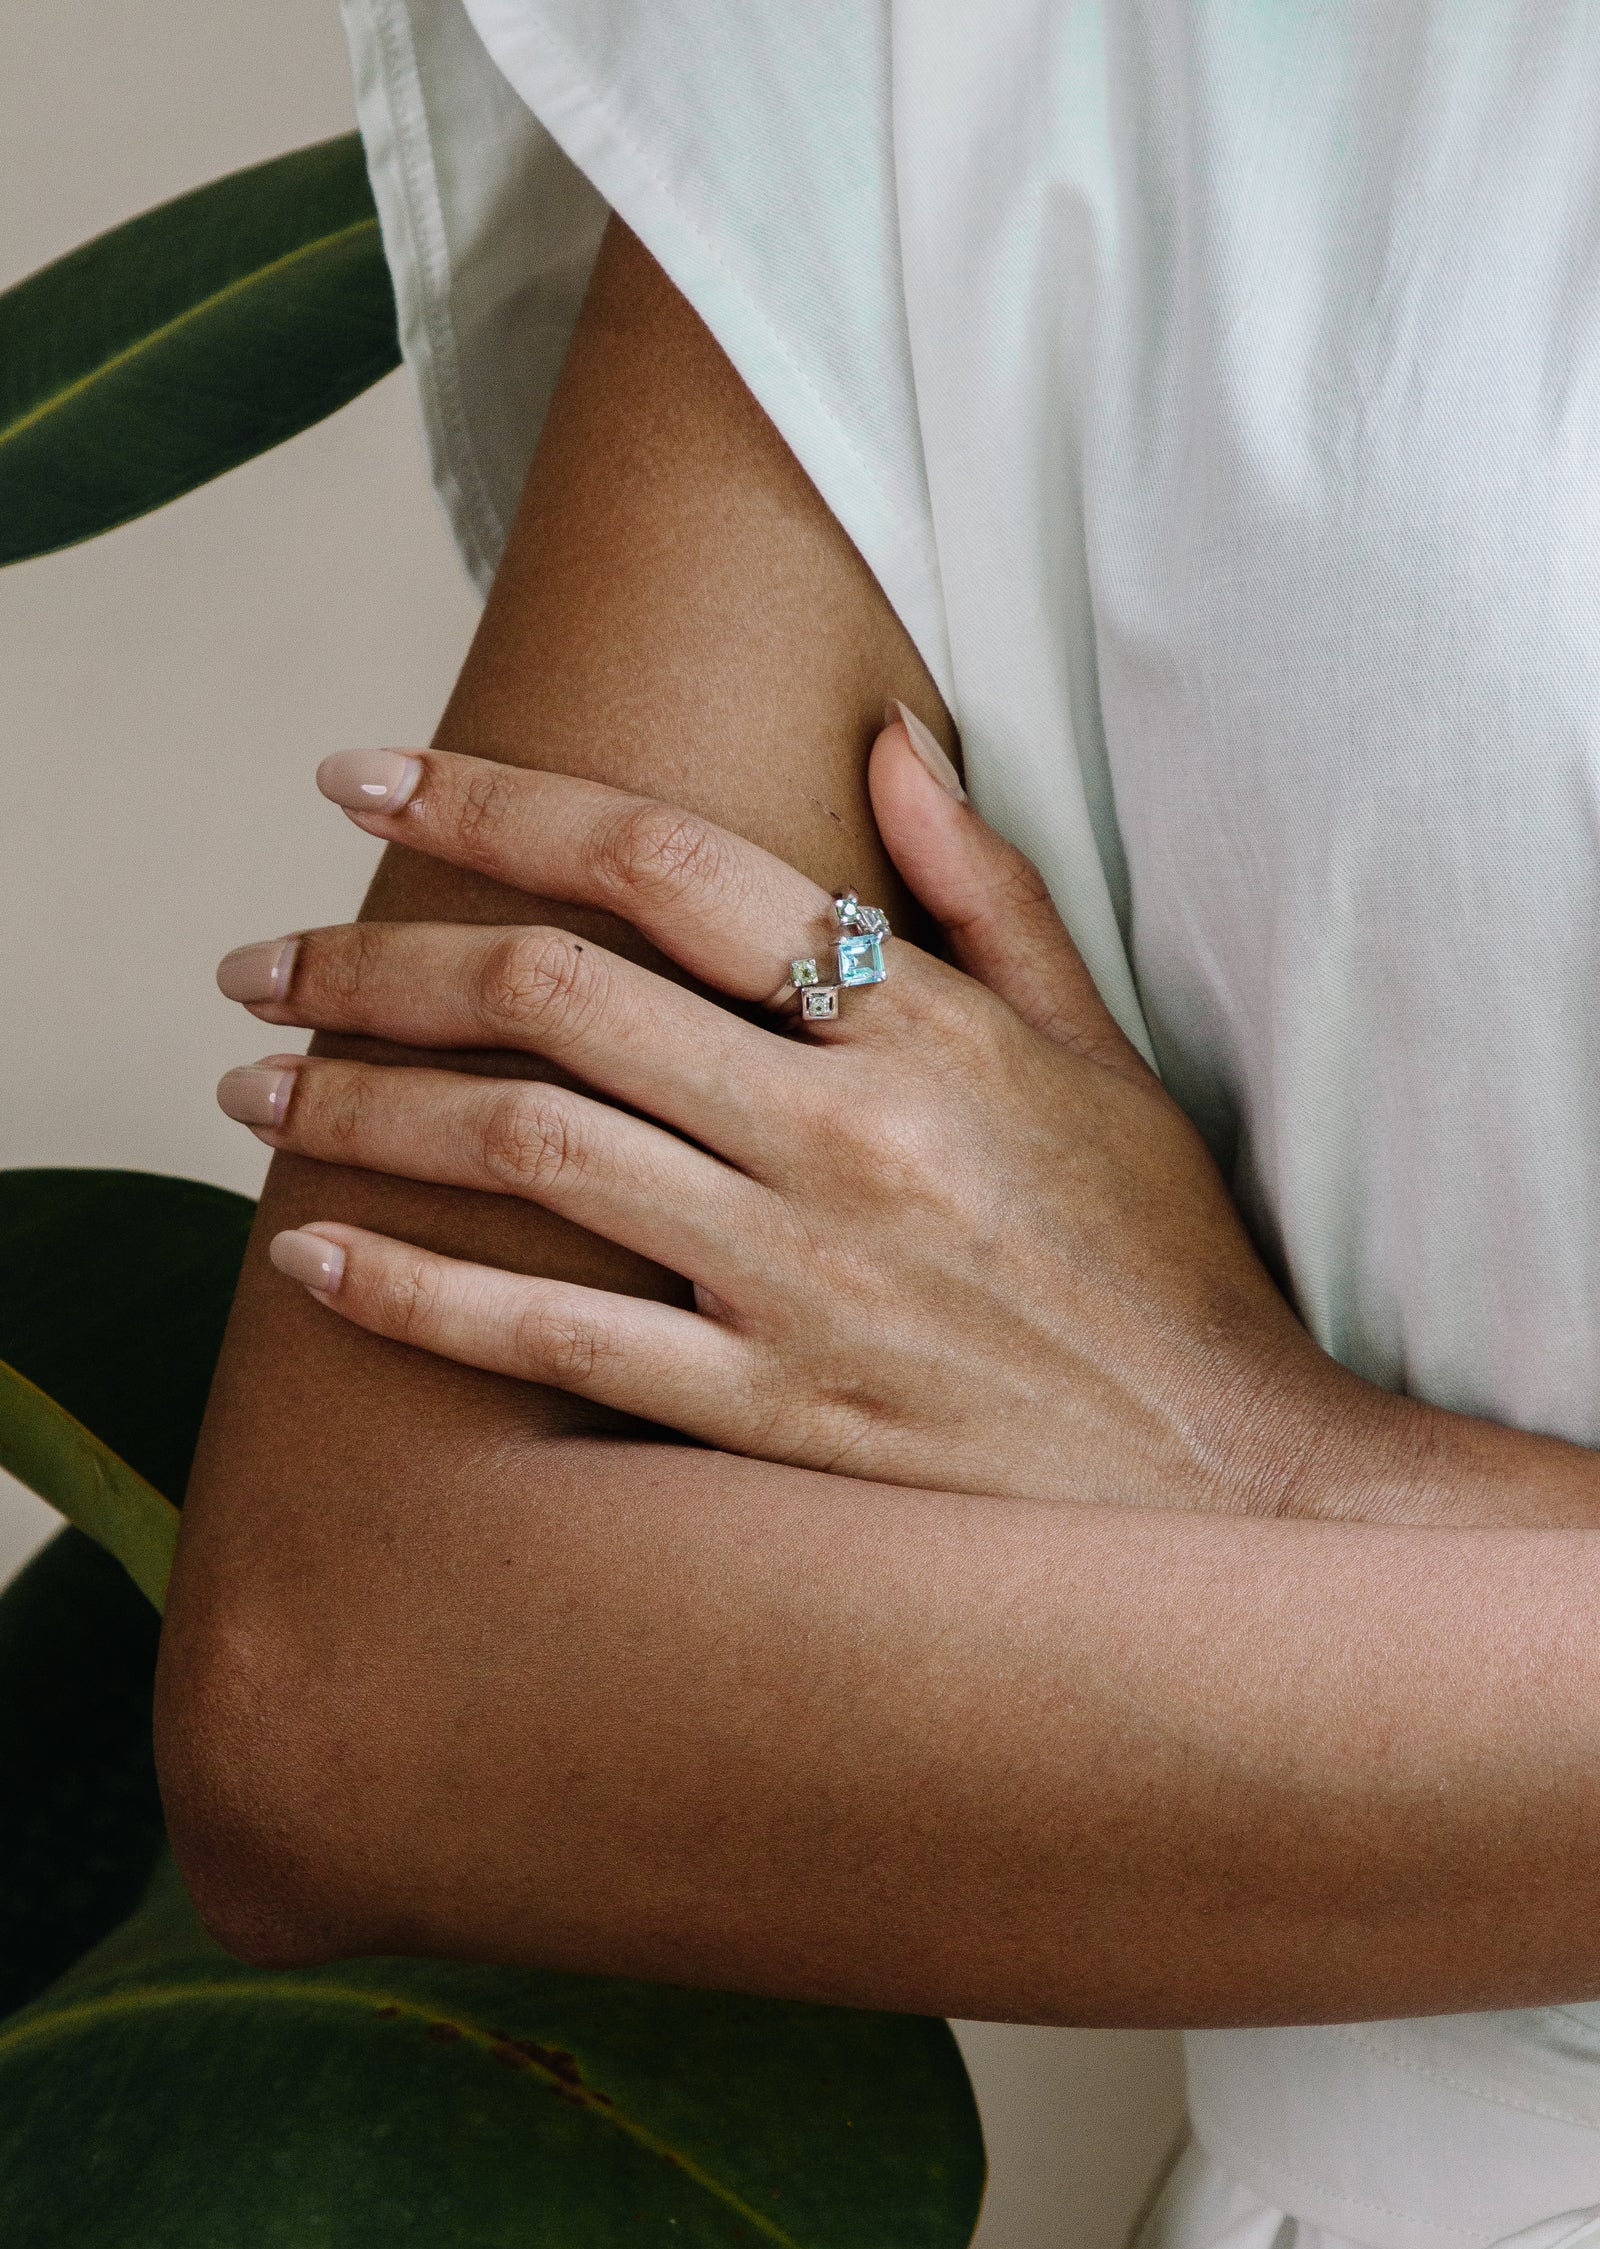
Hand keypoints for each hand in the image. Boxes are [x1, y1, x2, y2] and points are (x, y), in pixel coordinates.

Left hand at [214, 719, 1382, 1511]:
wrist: (1226, 1488)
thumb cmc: (1160, 1260)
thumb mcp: (1100, 1052)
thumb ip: (983, 892)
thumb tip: (878, 738)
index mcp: (919, 1028)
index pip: (666, 866)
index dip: (498, 802)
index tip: (365, 779)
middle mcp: (840, 1136)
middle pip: (554, 998)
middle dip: (378, 958)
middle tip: (262, 961)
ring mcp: (797, 1282)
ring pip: (525, 1153)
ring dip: (360, 1107)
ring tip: (252, 1088)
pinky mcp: (768, 1417)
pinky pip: (553, 1344)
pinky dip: (415, 1294)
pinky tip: (311, 1259)